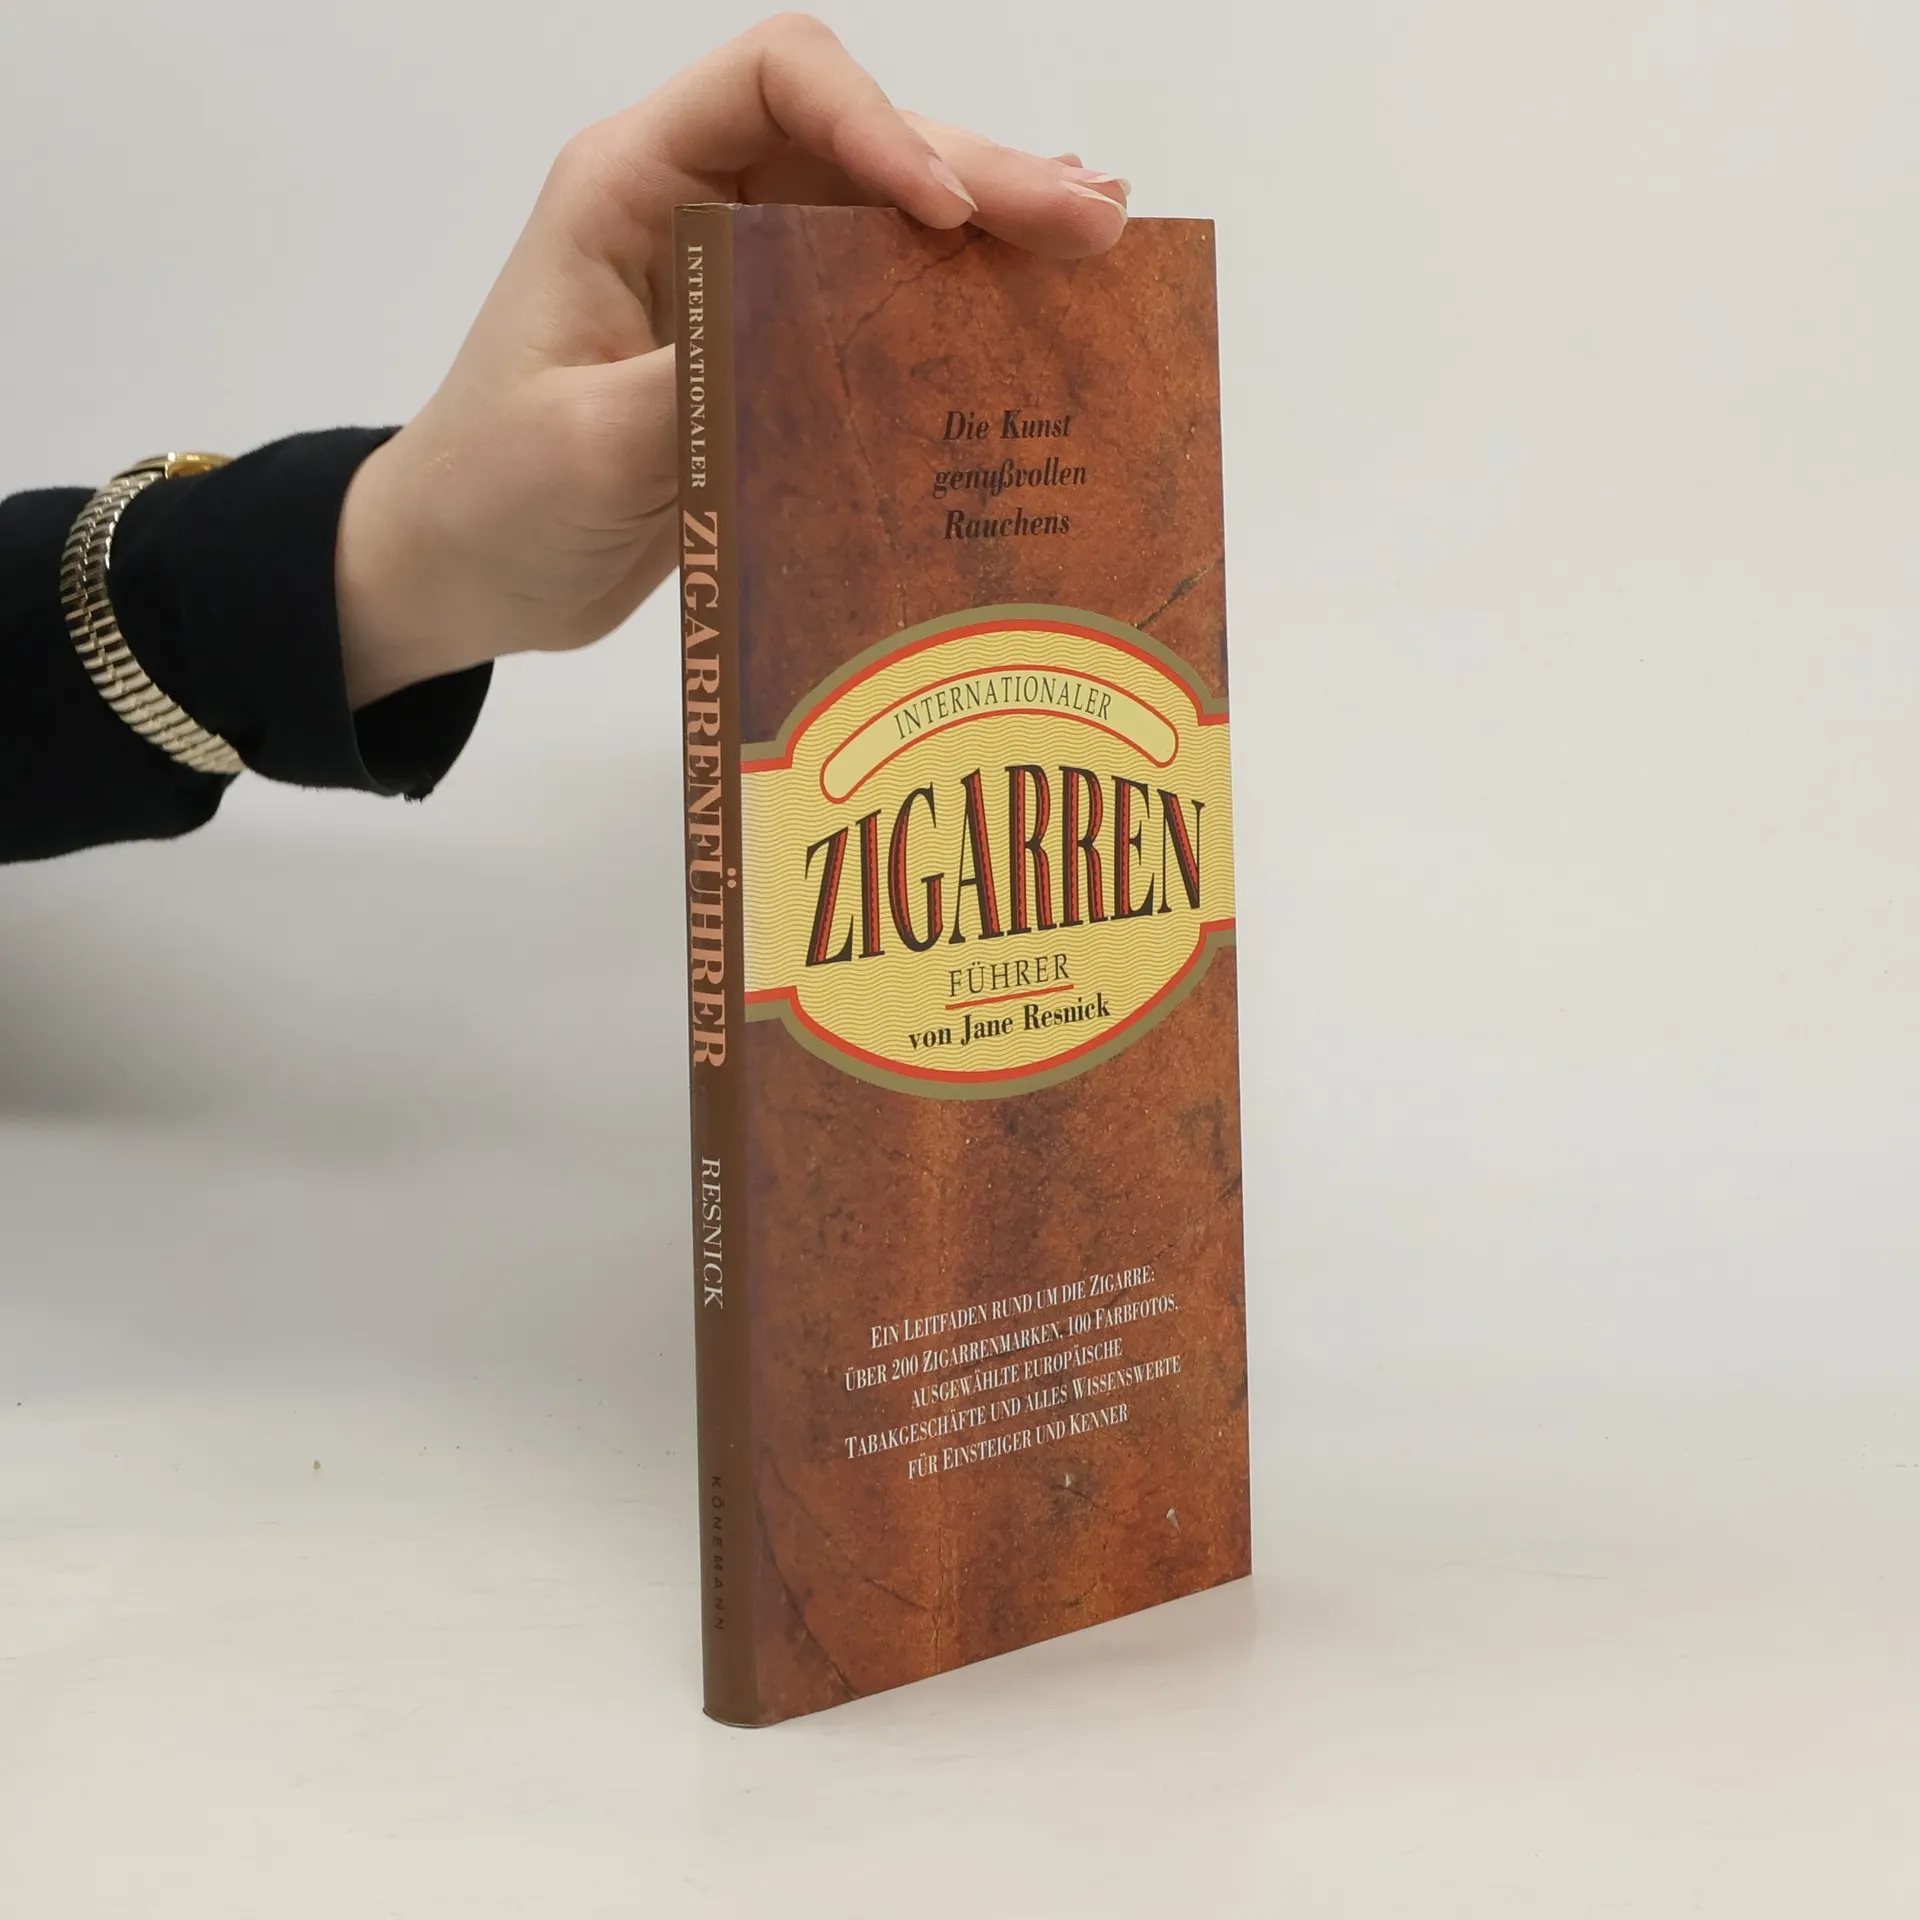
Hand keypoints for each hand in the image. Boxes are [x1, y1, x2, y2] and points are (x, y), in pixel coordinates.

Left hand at [334, 13, 1130, 706]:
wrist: (460, 568)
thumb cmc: (492, 494)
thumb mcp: (588, 447)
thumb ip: (706, 382)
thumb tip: (836, 347)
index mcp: (633, 187)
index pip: (776, 84)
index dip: (878, 126)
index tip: (946, 213)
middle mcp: (698, 207)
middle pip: (858, 145)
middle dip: (980, 178)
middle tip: (1095, 225)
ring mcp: (740, 277)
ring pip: (883, 217)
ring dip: (990, 230)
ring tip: (1098, 247)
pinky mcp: (769, 350)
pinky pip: (876, 302)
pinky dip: (957, 301)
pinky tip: (1032, 298)